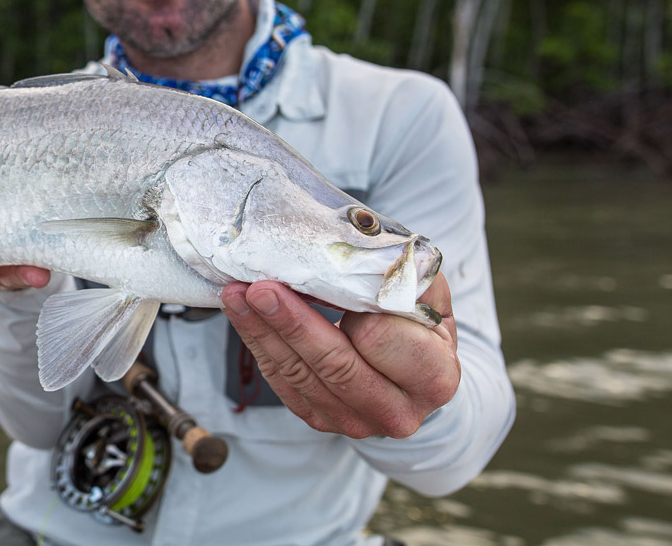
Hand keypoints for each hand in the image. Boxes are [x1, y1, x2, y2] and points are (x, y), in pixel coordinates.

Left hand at [222, 273, 458, 438]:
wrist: (417, 374)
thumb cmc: (421, 323)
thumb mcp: (429, 295)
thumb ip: (406, 277)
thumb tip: (365, 249)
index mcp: (434, 377)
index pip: (380, 338)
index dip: (352, 308)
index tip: (330, 277)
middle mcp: (397, 410)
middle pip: (334, 364)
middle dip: (292, 322)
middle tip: (260, 287)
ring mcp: (356, 421)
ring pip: (299, 375)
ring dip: (262, 331)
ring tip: (237, 294)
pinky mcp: (320, 418)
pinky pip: (282, 382)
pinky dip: (259, 344)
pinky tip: (242, 314)